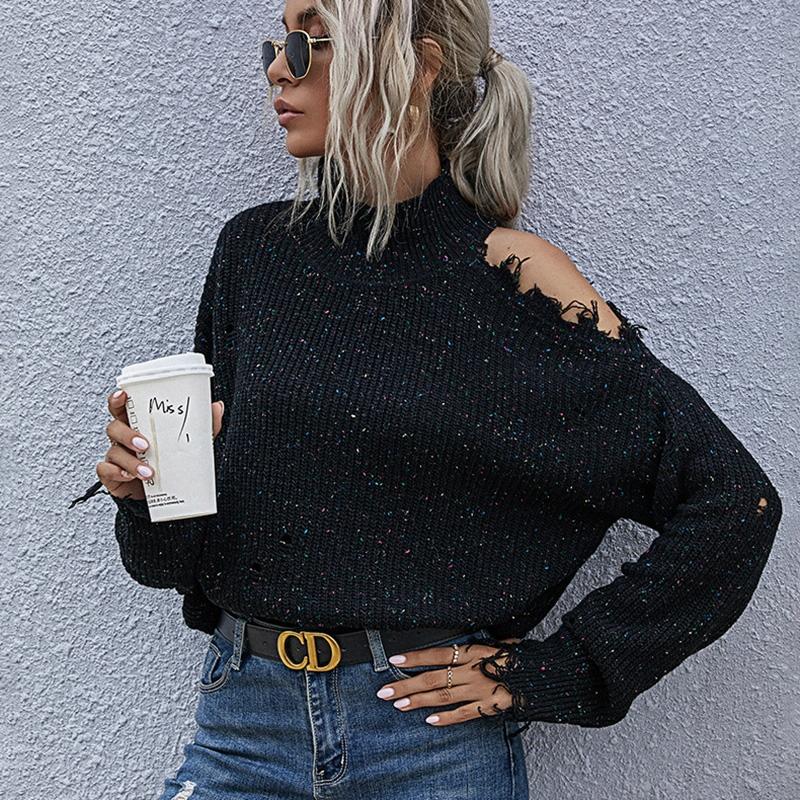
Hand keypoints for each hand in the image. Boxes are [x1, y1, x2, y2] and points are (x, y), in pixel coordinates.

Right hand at [96, 389, 224, 500]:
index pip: (122, 407)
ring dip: (130, 460)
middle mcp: (124, 437)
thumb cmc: (174, 460)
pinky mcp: (112, 475)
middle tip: (146, 445)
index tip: (122, 395)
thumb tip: (216, 406)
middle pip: (114, 427)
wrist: (168, 494)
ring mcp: (117, 455)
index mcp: (139, 424)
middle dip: (127, 434)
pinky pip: (106, 470)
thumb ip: (202, 425)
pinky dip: (118, 473)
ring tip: (149, 470)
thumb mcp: (191, 443)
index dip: (117, 399)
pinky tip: (131, 476)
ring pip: (114, 450)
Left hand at [375, 637, 521, 726]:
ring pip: (442, 696)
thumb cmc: (521, 656)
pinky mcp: (488, 706)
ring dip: (418, 701)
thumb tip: (460, 645)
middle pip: (432, 678)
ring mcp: (478, 689)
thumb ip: (477, 646)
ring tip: (399, 705)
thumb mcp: (497, 642)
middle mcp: (471, 670)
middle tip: (384, 691)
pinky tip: (430, 721)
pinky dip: (446, 718)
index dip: (415, 657)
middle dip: (406, 684)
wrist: (545, 674)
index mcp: (472, 652)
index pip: (437, 654)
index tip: (395, 659)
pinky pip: (464, 714)